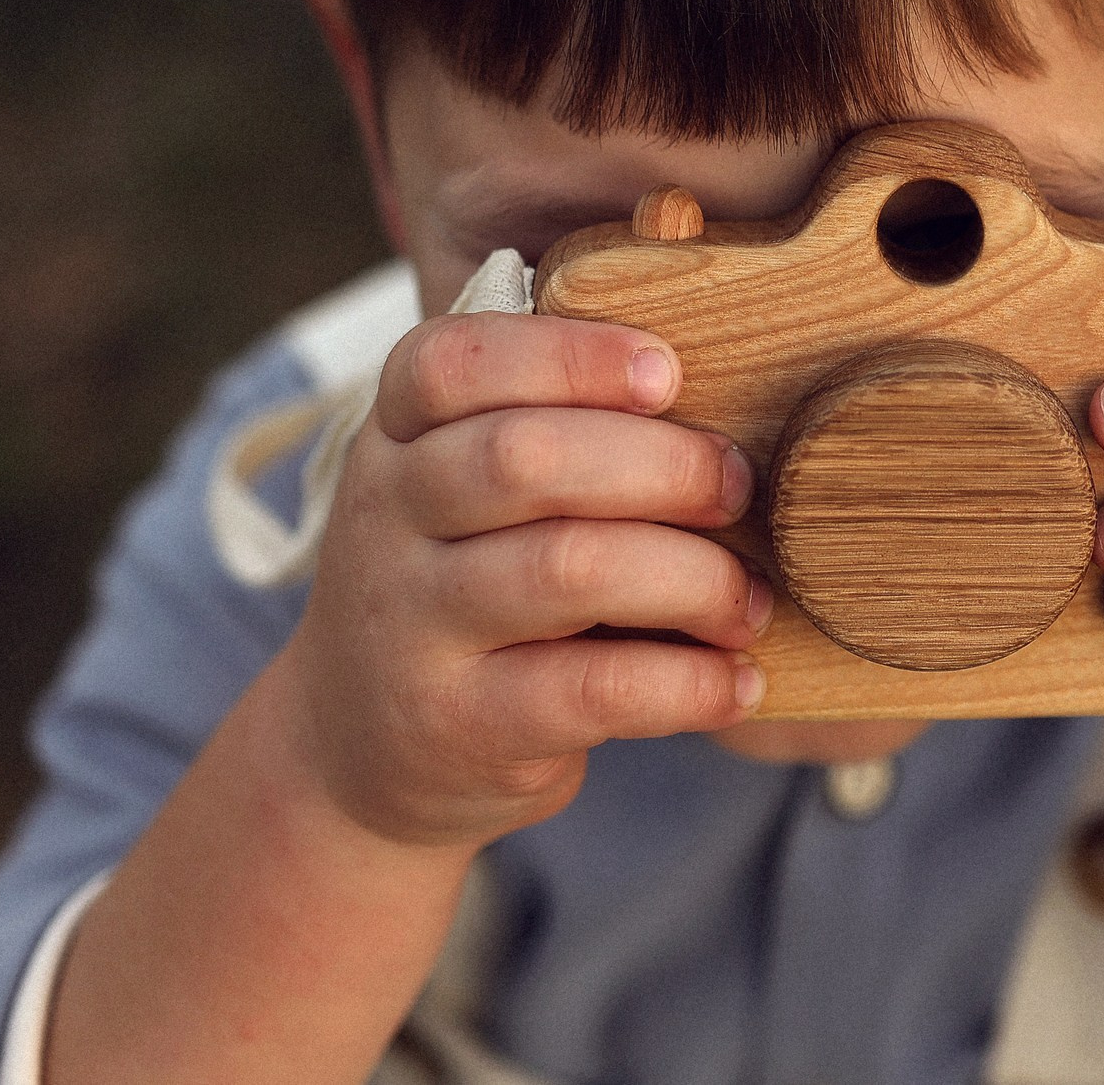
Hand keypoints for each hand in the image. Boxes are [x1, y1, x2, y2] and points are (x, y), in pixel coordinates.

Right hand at [285, 313, 769, 847]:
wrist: (356, 747)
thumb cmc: (466, 584)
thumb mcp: (470, 493)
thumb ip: (556, 433)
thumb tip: (729, 400)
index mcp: (397, 437)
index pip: (452, 364)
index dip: (570, 355)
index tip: (667, 373)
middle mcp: (386, 521)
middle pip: (524, 458)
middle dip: (664, 465)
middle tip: (737, 489)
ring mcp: (411, 627)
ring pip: (569, 569)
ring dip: (694, 579)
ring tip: (747, 602)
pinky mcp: (456, 724)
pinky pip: (593, 687)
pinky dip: (689, 682)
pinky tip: (738, 683)